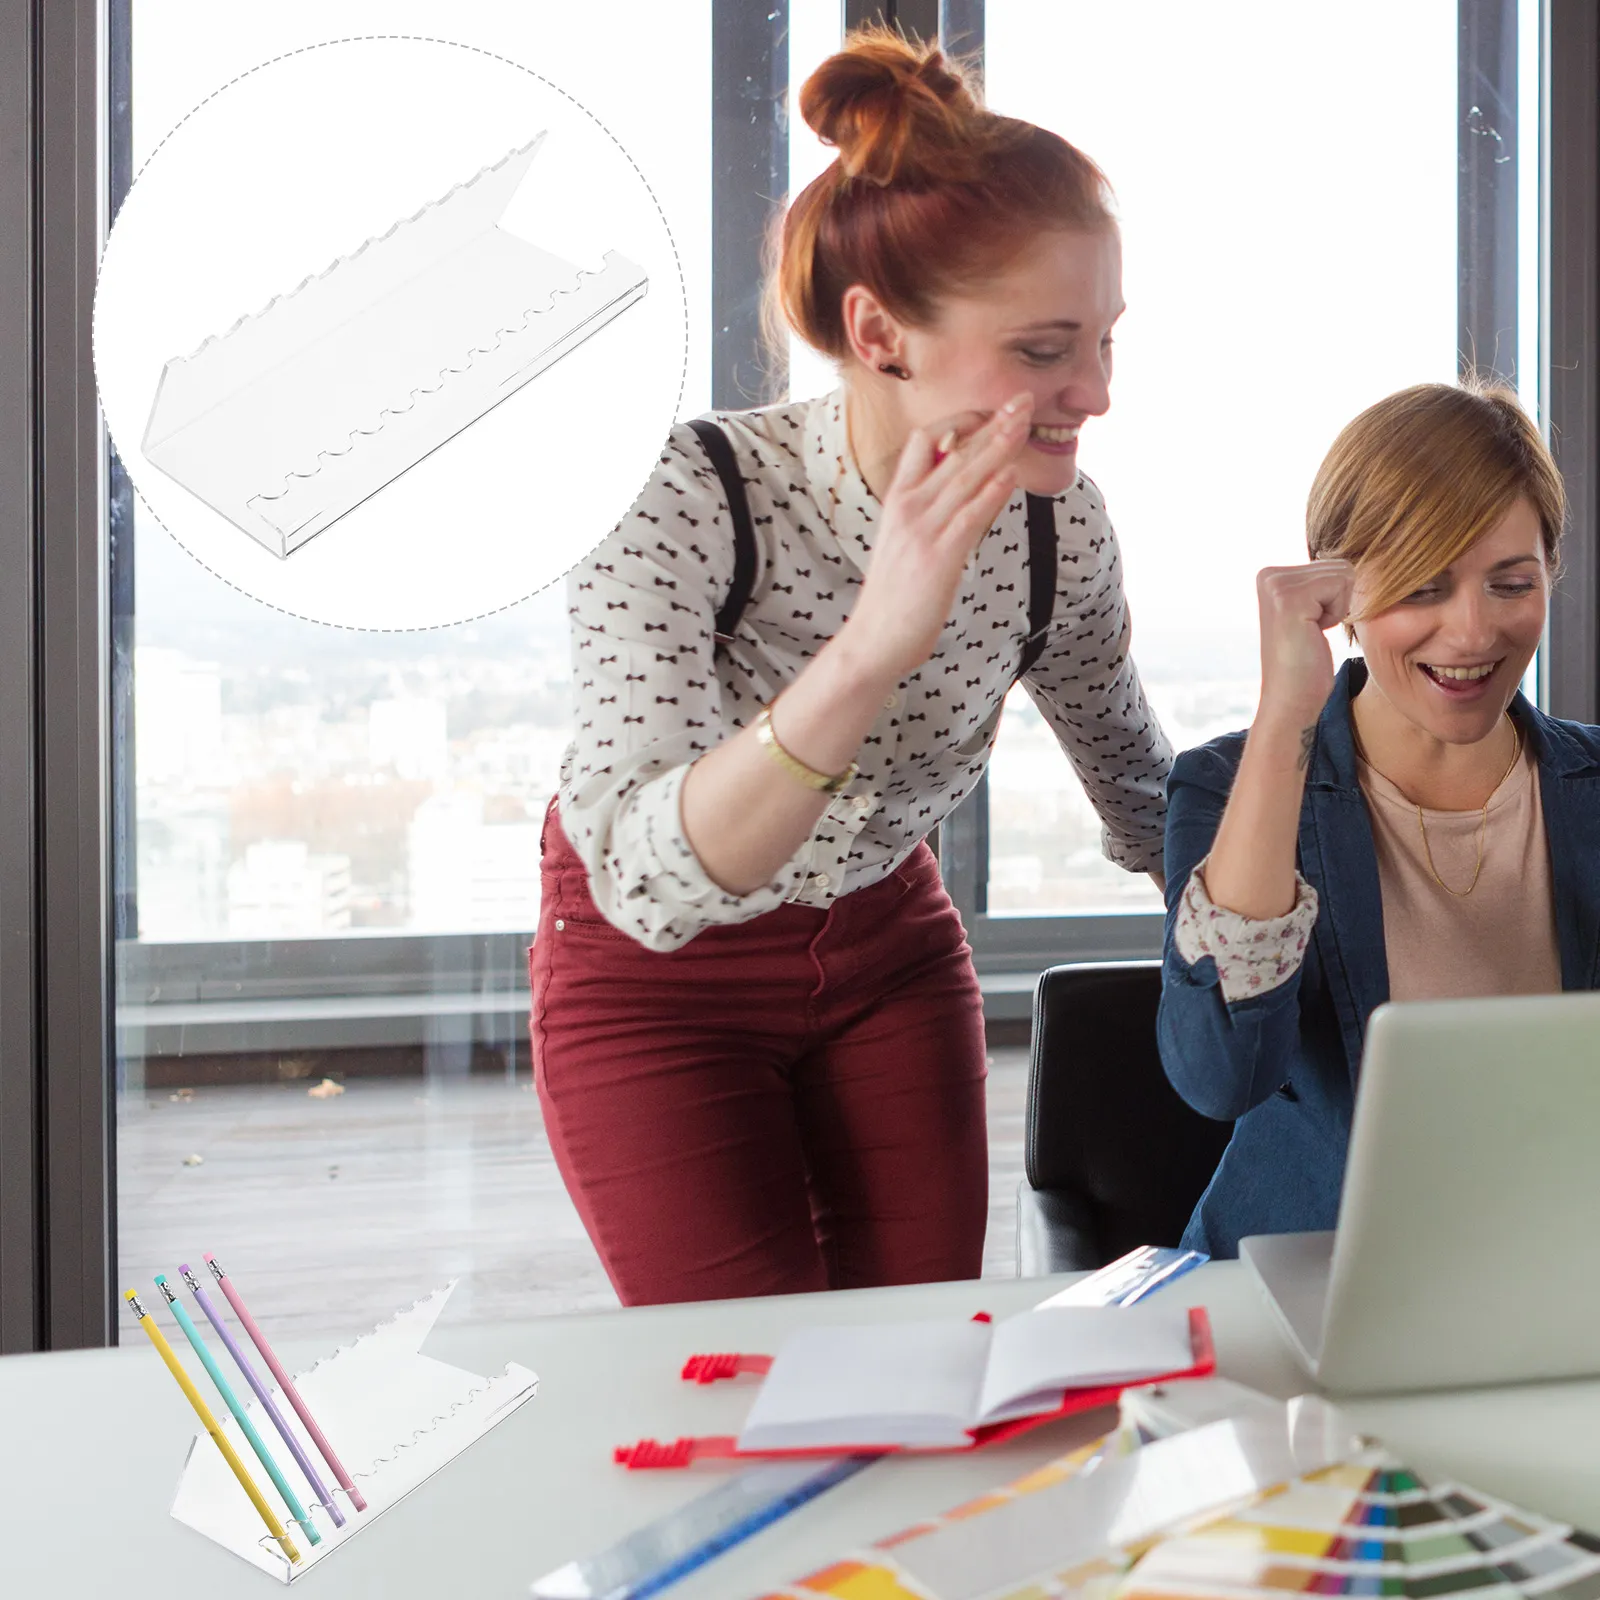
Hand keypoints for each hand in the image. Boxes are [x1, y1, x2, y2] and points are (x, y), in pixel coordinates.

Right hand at [840, 392, 1034, 679]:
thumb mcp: (908, 542)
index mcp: (897, 500)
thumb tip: (972, 493)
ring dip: (998, 447)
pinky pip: (969, 517)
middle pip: (953, 451)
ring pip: (965, 477)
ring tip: (1024, 423)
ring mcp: (922, 531)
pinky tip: (1012, 475)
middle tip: (1022, 400)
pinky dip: (991, 494)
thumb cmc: (895, 596)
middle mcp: (907, 507)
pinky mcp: (938, 557)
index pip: (924, 441)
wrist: (875, 639)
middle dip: (991, 423)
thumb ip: (934, 513)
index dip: (960, 422)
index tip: (991, 411)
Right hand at [1254, 559, 1355, 730]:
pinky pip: (1341, 585)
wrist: (1290, 700)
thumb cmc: (1305, 662)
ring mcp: (1276, 586)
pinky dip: (1336, 614)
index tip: (1310, 624)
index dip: (1334, 598)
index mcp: (1270, 574)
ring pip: (1344, 574)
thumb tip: (1350, 562)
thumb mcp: (1311, 611)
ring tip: (1311, 633)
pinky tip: (1313, 634)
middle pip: (1341, 565)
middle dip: (1338, 602)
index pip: (1333, 564)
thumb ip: (1319, 583)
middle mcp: (1268, 575)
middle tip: (1312, 631)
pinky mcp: (1289, 599)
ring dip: (1337, 609)